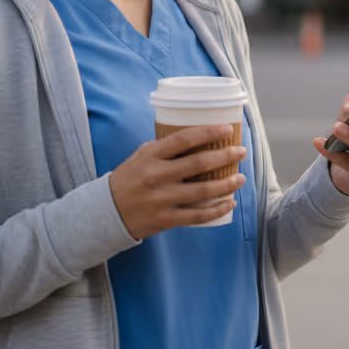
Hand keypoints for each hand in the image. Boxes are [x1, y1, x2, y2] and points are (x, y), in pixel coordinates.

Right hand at [108, 124, 246, 239]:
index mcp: (151, 155)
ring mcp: (162, 199)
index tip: (227, 128)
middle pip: (198, 164)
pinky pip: (197, 215)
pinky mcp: (166, 219)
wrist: (107, 211)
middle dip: (225, 156)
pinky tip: (229, 202)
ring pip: (202, 191)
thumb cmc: (130, 178)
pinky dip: (216, 209)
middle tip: (241, 152)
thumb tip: (198, 136)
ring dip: (226, 184)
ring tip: (241, 178)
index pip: (184, 139)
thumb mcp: (142, 155)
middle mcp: (157, 176)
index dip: (208, 132)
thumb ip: (166, 147)